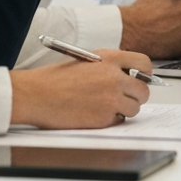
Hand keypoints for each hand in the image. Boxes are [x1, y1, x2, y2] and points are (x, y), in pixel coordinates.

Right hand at [10, 49, 151, 127]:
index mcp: (110, 59)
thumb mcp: (88, 61)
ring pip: (134, 108)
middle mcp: (114, 78)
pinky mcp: (103, 118)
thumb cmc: (56, 78)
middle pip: (144, 90)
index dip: (145, 73)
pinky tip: (93, 113)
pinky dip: (110, 120)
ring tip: (105, 105)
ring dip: (124, 109)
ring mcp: (110, 99)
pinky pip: (118, 121)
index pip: (144, 64)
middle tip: (125, 97)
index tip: (141, 79)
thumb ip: (111, 66)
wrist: (36, 95)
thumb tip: (130, 76)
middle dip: (136, 96)